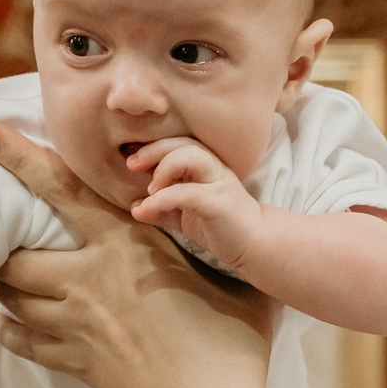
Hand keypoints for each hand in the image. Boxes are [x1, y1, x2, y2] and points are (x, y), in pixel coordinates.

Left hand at [0, 123, 273, 387]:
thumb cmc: (232, 343)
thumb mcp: (231, 279)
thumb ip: (212, 246)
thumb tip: (222, 220)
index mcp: (126, 244)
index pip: (60, 187)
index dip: (18, 157)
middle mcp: (88, 279)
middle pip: (14, 254)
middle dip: (4, 247)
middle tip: (8, 241)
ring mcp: (74, 324)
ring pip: (11, 296)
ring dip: (7, 286)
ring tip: (11, 280)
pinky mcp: (72, 362)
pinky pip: (21, 340)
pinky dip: (13, 330)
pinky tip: (17, 324)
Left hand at [127, 138, 264, 273]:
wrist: (254, 244)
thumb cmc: (221, 225)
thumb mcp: (184, 216)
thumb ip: (162, 209)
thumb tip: (135, 207)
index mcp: (205, 166)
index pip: (178, 144)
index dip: (153, 148)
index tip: (132, 161)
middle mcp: (213, 168)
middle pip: (183, 143)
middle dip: (153, 151)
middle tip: (131, 165)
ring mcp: (218, 182)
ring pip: (190, 156)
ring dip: (163, 168)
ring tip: (150, 189)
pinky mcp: (218, 202)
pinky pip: (186, 192)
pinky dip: (162, 199)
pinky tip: (145, 209)